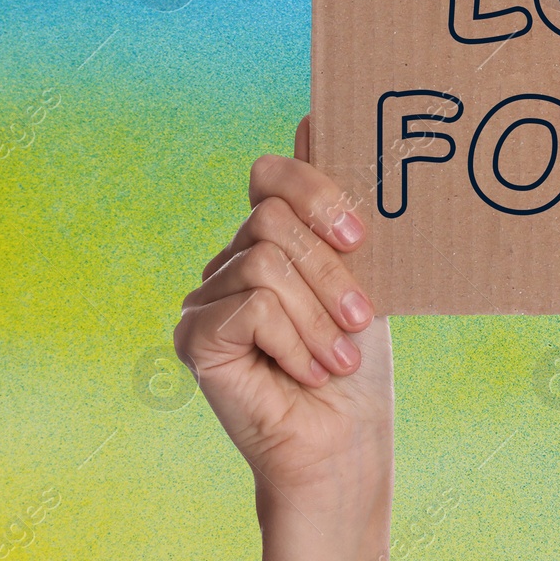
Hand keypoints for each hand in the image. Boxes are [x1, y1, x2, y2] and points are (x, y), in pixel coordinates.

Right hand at [175, 117, 392, 520]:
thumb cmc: (359, 367)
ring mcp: (206, 299)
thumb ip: (338, 207)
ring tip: (338, 359)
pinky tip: (306, 372)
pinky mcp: (194, 337)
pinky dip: (294, 339)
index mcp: (270, 242)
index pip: (271, 177)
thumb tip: (314, 116)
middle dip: (330, 270)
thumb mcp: (365, 276)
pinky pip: (251, 304)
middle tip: (362, 320)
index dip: (315, 190)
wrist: (344, 444)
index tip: (359, 237)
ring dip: (320, 315)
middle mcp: (230, 263)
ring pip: (266, 261)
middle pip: (272, 218)